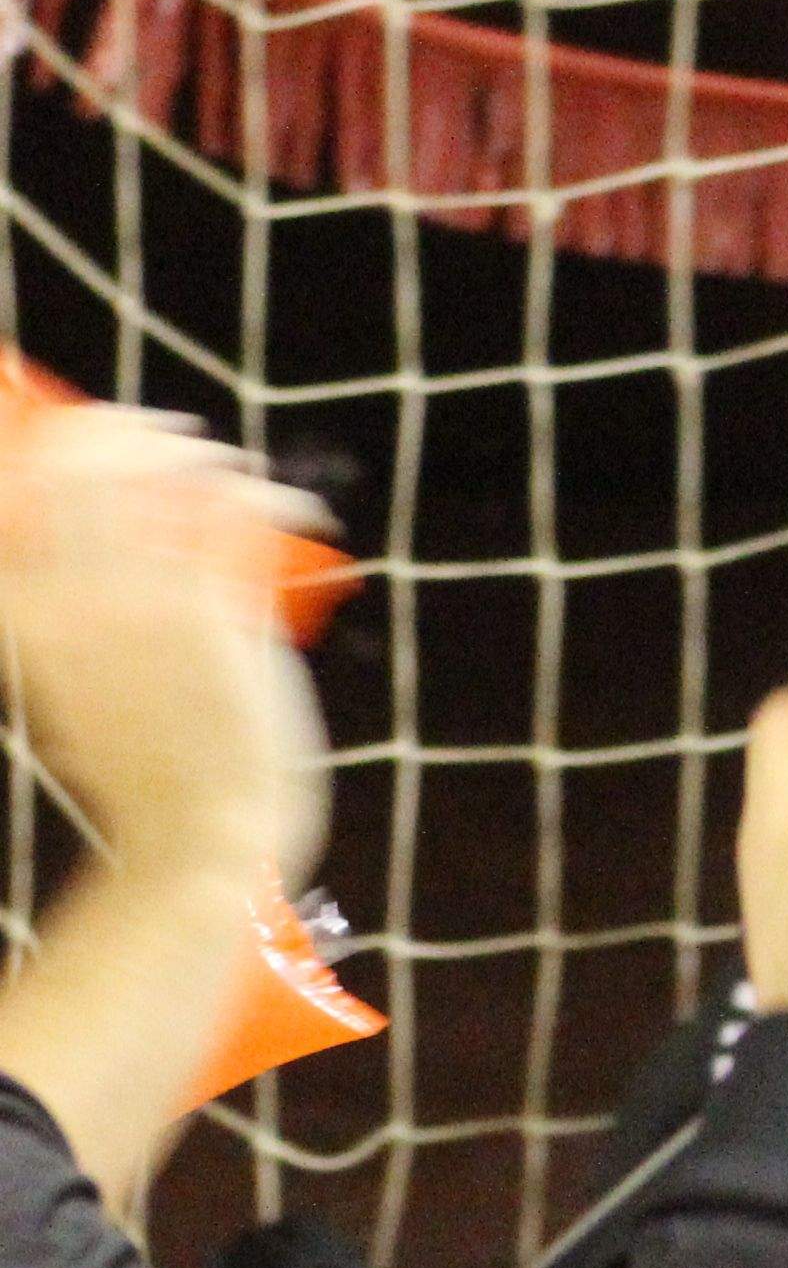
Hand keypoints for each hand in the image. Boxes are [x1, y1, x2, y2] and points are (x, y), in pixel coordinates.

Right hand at [0, 403, 321, 885]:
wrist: (196, 838)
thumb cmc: (139, 771)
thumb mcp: (63, 692)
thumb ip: (54, 629)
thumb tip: (62, 574)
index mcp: (19, 615)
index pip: (12, 494)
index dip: (46, 446)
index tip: (82, 437)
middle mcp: (65, 598)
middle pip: (76, 462)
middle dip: (120, 430)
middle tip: (161, 436)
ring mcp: (135, 603)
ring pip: (153, 476)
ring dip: (194, 453)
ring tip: (222, 461)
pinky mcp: (208, 614)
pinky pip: (228, 517)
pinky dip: (258, 492)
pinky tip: (281, 500)